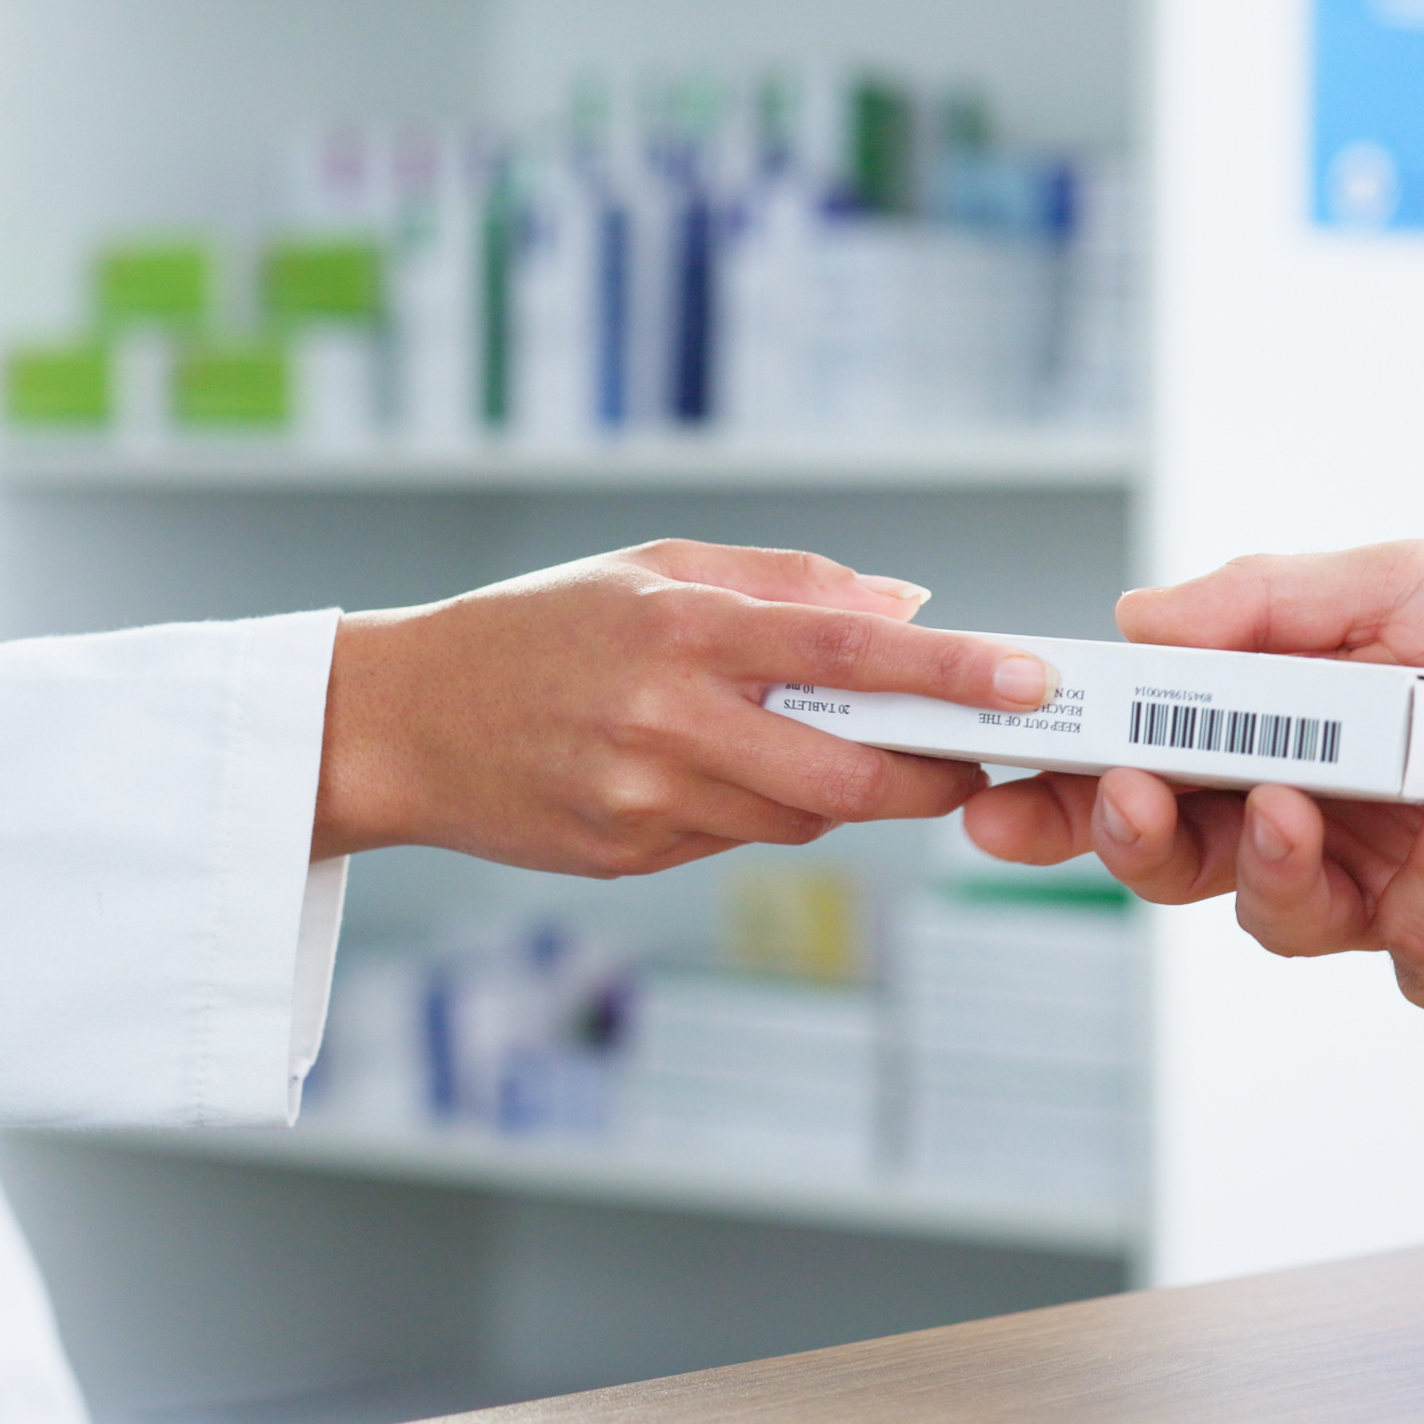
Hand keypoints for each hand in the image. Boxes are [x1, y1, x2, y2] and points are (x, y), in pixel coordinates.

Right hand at [318, 540, 1059, 875]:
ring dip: (846, 787)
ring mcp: (647, 798)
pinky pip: (737, 838)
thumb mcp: (650, 568)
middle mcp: (667, 718)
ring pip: (800, 814)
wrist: (399, 724)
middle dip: (930, 771)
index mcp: (679, 627)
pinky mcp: (630, 854)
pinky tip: (725, 772)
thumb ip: (782, 582)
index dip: (951, 668)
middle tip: (970, 756)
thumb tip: (905, 602)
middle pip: (848, 770)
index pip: (848, 647)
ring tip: (840, 745)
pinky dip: (762, 806)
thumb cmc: (532, 631)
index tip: (1025, 679)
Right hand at [960, 541, 1423, 1010]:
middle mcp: (1314, 828)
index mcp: (1279, 741)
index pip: (1143, 773)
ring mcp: (1380, 900)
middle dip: (1129, 838)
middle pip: (1176, 864)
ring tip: (1299, 802)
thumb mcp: (1401, 582)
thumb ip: (1261, 606)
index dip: (1062, 789)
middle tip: (1120, 797)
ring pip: (1273, 916)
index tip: (994, 787)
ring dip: (1272, 858)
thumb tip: (1133, 620)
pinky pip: (1413, 947)